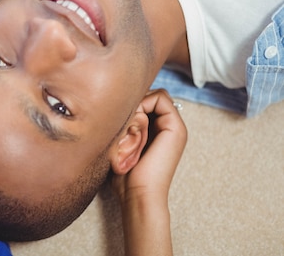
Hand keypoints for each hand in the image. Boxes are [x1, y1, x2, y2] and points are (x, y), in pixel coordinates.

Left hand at [112, 89, 186, 205]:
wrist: (137, 194)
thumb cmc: (124, 175)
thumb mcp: (120, 143)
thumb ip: (123, 124)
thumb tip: (112, 103)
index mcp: (158, 130)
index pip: (147, 99)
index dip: (131, 101)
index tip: (118, 117)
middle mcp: (169, 127)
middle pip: (151, 95)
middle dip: (134, 100)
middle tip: (122, 120)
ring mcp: (175, 127)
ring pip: (156, 94)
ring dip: (137, 103)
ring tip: (128, 125)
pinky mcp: (176, 128)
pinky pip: (161, 99)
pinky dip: (143, 105)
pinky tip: (134, 124)